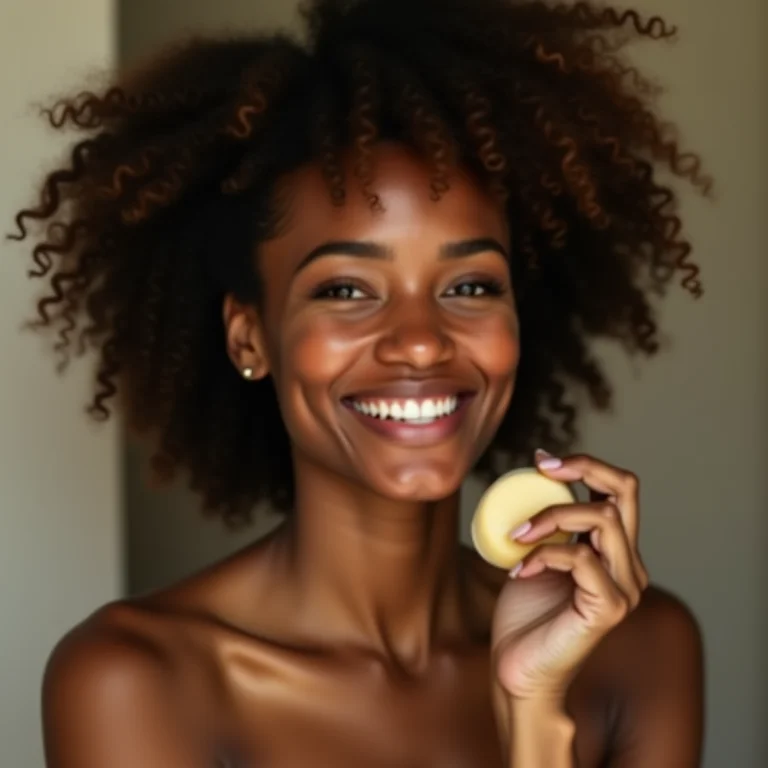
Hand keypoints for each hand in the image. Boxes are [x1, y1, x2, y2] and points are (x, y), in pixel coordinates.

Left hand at [491, 450, 648, 702]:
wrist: (519, 670)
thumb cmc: (525, 615)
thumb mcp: (535, 554)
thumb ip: (547, 524)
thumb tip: (537, 472)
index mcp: (614, 550)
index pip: (619, 490)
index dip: (585, 464)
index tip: (542, 459)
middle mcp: (628, 565)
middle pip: (626, 490)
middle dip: (583, 467)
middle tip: (541, 468)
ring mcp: (625, 587)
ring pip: (602, 519)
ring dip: (550, 516)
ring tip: (516, 536)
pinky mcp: (611, 607)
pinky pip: (580, 558)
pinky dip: (543, 555)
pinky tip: (518, 572)